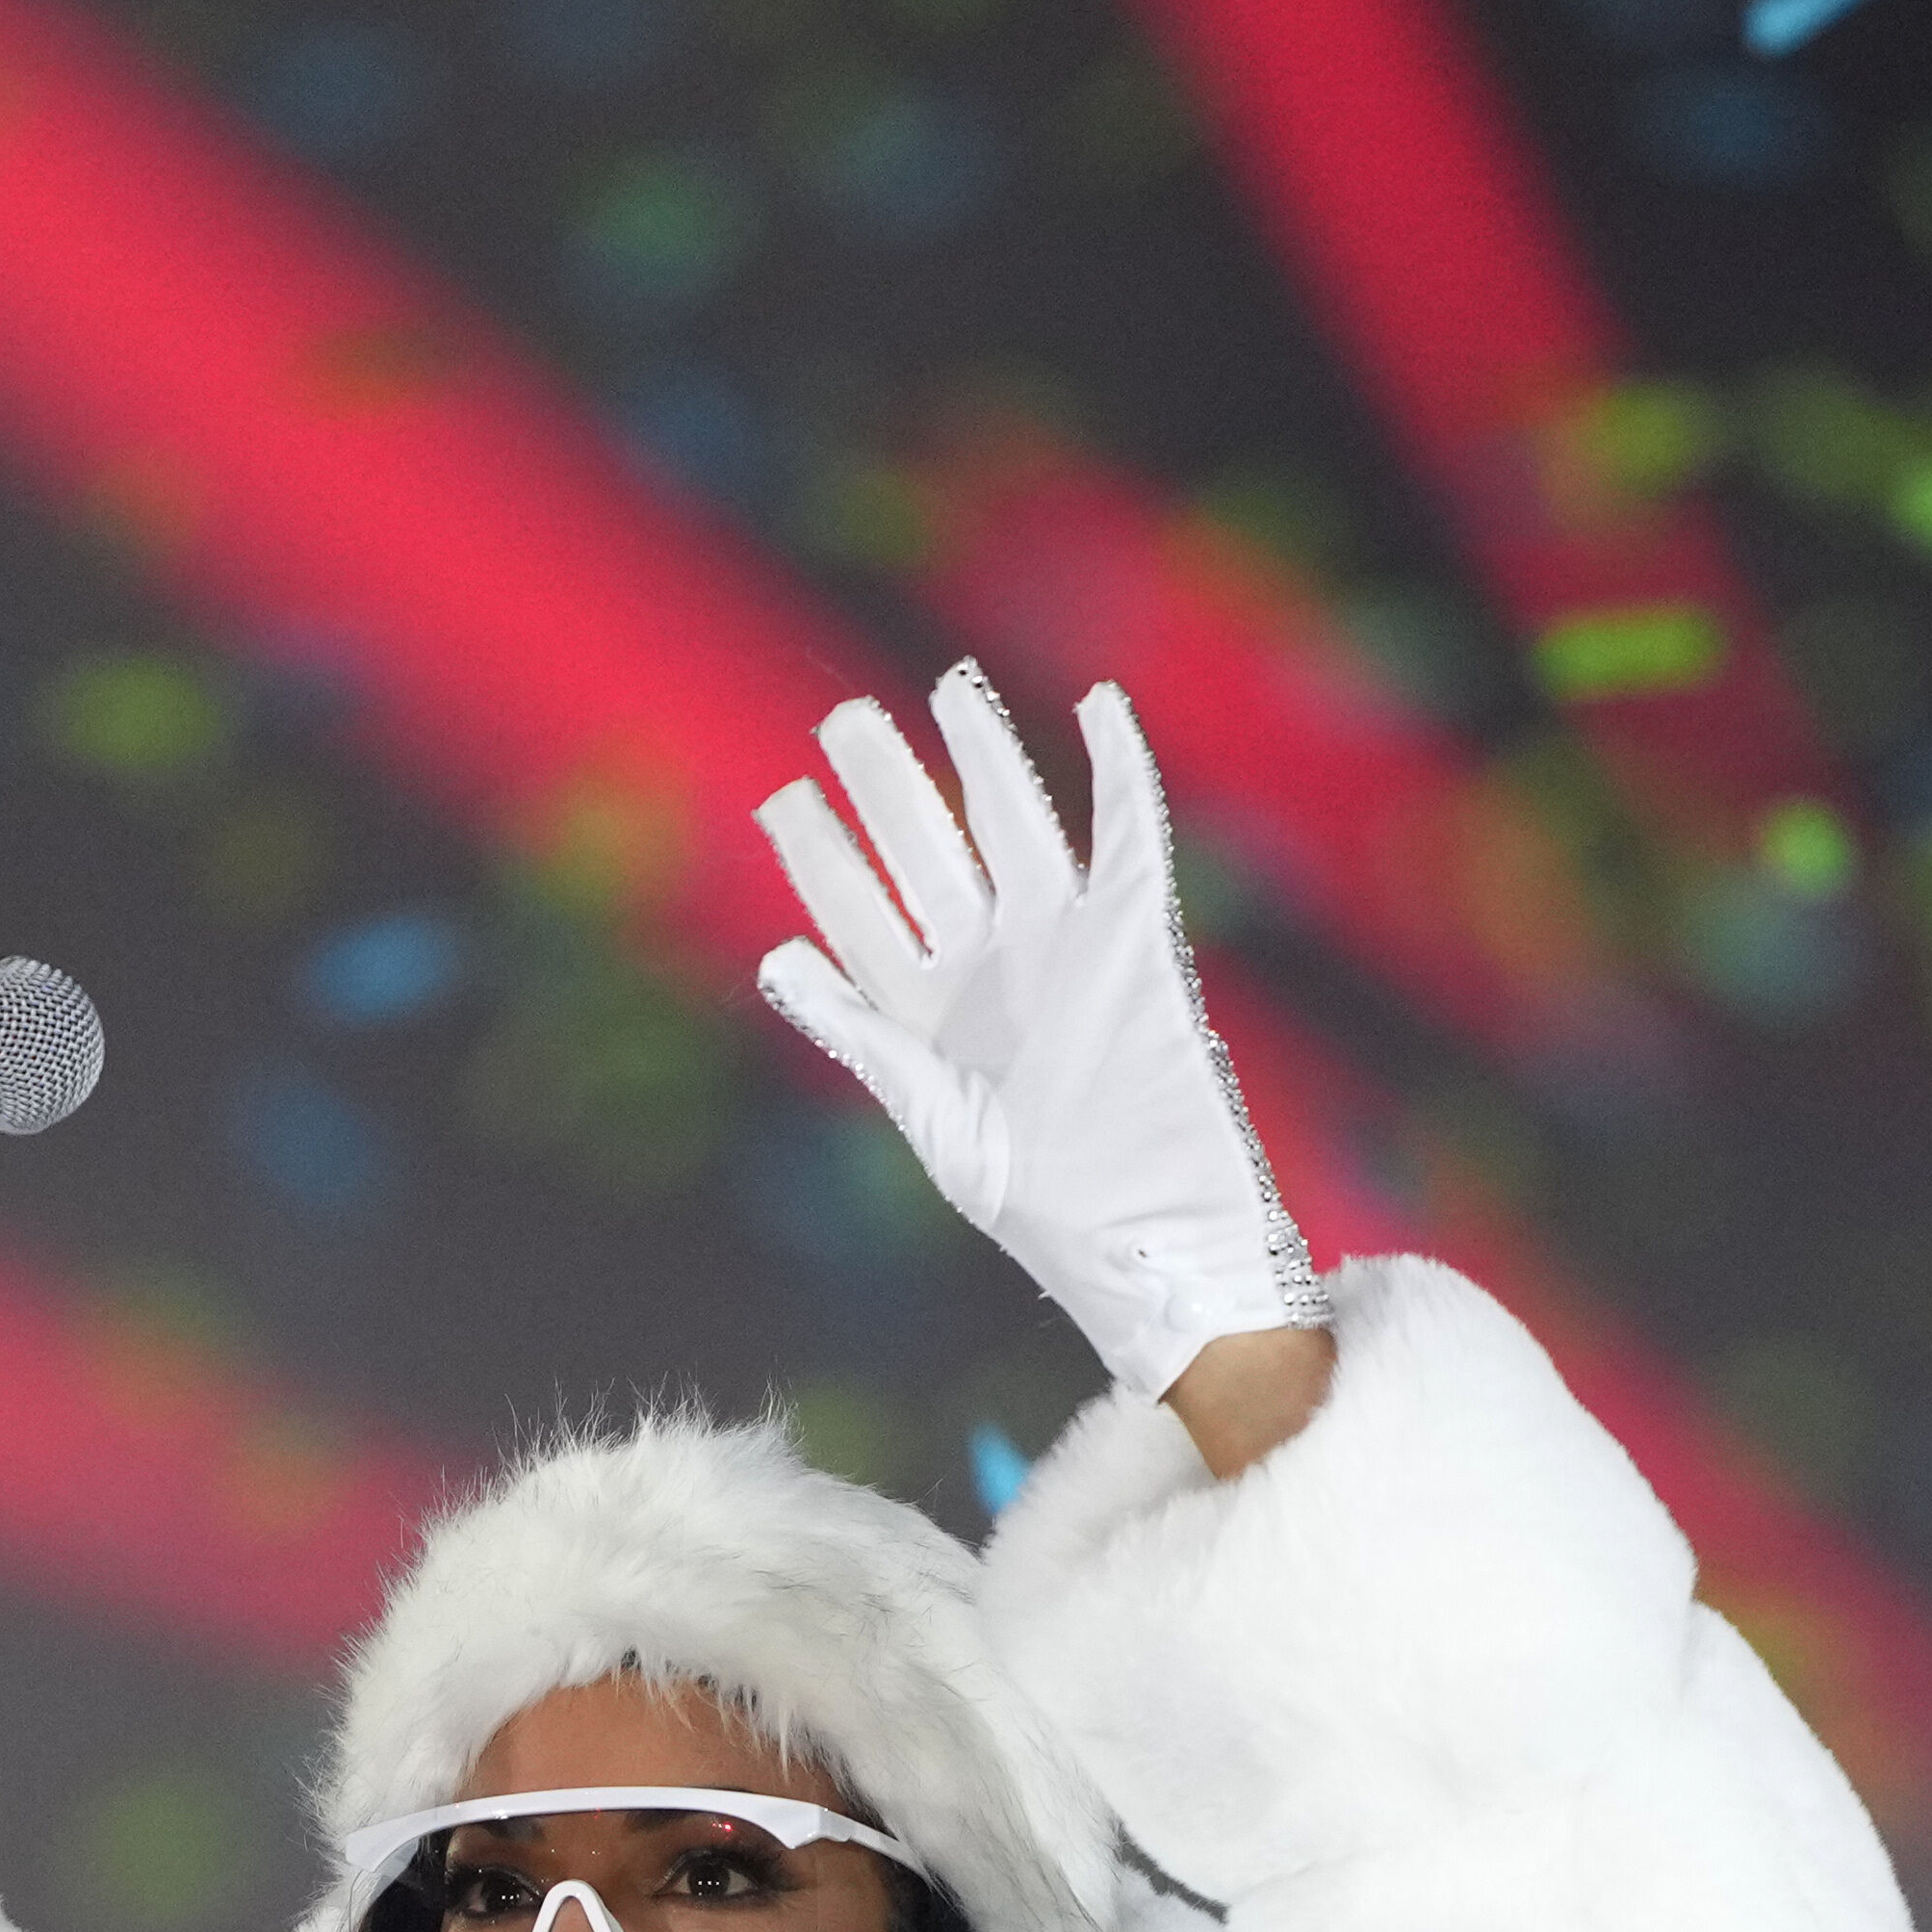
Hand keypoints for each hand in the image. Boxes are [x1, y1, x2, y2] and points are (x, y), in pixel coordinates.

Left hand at [750, 670, 1328, 1404]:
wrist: (1156, 1243)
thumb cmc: (1046, 1211)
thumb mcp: (939, 1129)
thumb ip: (865, 1039)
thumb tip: (775, 961)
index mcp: (926, 1016)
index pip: (859, 914)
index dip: (821, 859)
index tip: (784, 800)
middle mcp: (989, 969)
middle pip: (928, 850)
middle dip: (886, 785)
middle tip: (843, 721)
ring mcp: (1062, 948)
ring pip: (1013, 824)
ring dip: (983, 756)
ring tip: (949, 688)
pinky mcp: (1137, 941)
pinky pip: (1128, 837)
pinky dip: (1119, 771)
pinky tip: (1097, 706)